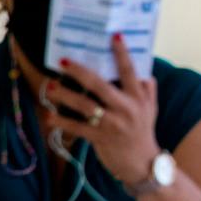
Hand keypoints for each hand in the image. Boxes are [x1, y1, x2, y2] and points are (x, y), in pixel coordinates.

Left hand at [42, 35, 160, 183]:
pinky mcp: (100, 138)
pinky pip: (78, 127)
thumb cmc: (143, 131)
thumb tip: (143, 72)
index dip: (122, 53)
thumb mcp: (151, 108)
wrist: (142, 164)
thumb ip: (147, 89)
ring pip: (85, 106)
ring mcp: (113, 124)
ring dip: (65, 95)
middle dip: (80, 72)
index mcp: (139, 98)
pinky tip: (50, 116)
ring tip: (51, 87)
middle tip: (64, 62)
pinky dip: (62, 122)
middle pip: (101, 85)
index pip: (130, 71)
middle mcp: (126, 108)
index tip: (114, 36)